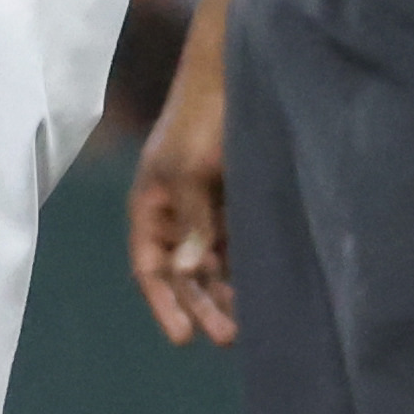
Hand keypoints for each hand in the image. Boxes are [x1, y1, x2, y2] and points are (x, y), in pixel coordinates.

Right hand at [128, 29, 237, 348]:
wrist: (240, 74)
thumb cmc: (203, 120)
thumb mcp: (190, 172)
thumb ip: (192, 223)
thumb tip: (189, 273)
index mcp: (150, 205)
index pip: (149, 266)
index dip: (164, 302)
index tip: (185, 338)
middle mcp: (176, 212)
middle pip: (183, 272)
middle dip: (201, 306)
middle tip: (228, 338)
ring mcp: (208, 207)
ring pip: (212, 263)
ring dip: (226, 293)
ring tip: (248, 323)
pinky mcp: (238, 200)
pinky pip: (238, 245)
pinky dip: (246, 270)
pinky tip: (264, 290)